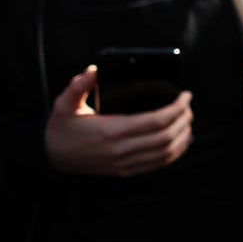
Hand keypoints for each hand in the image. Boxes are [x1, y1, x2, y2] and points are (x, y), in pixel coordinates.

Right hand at [44, 65, 192, 176]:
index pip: (155, 121)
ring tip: (188, 121)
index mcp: (111, 130)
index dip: (176, 108)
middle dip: (184, 120)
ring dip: (183, 137)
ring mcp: (124, 163)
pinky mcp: (125, 171)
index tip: (186, 95)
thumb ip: (77, 87)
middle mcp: (120, 149)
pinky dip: (174, 154)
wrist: (53, 156)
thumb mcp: (64, 104)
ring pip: (165, 153)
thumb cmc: (62, 127)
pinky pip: (157, 165)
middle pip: (165, 137)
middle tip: (188, 106)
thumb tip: (92, 70)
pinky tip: (181, 142)